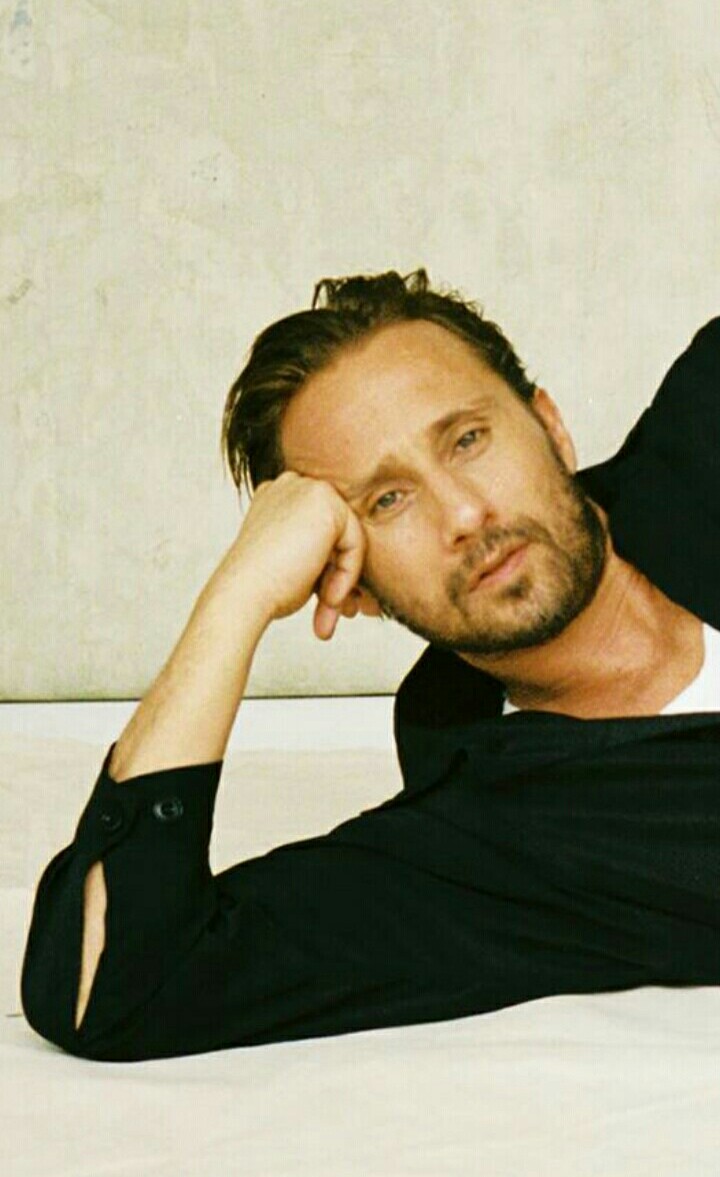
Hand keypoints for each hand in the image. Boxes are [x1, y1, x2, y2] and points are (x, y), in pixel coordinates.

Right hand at [224, 471, 378, 639]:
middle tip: (331, 612)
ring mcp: (308, 488)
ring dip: (343, 581)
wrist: (243, 593)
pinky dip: (348, 575)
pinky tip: (329, 598)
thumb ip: (320, 555)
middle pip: (338, 534)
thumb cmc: (263, 588)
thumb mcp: (295, 564)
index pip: (322, 533)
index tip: (324, 605)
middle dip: (338, 577)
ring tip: (328, 612)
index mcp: (278, 497)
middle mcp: (292, 485)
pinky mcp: (325, 500)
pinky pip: (355, 542)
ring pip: (349, 539)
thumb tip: (346, 567)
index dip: (326, 572)